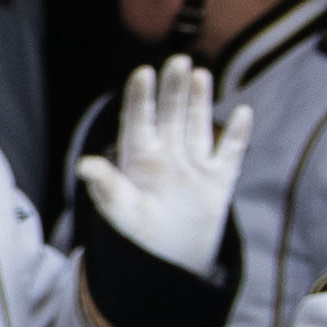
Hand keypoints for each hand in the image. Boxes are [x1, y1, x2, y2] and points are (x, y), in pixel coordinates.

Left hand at [70, 57, 247, 276]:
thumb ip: (106, 187)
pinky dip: (237, 135)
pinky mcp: (217, 182)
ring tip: (200, 74)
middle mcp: (167, 157)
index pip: (138, 121)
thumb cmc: (137, 239)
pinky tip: (243, 113)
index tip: (142, 73)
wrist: (167, 266)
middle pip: (171, 115)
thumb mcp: (120, 213)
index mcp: (140, 160)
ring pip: (197, 126)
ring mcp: (193, 167)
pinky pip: (229, 154)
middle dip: (173, 89)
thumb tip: (83, 165)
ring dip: (199, 101)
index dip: (140, 98)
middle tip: (177, 60)